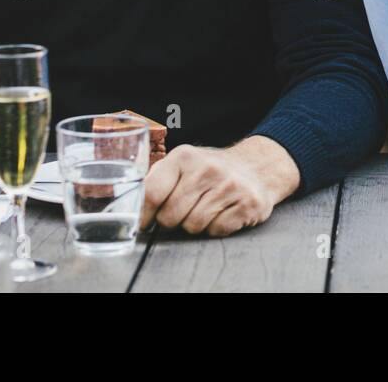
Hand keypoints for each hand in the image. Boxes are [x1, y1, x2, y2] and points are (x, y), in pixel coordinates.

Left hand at [139, 136, 300, 237]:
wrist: (257, 166)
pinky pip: (216, 231)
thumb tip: (130, 206)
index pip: (152, 193)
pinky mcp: (248, 203)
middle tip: (182, 212)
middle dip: (172, 221)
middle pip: (170, 216)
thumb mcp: (183, 163)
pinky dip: (216, 228)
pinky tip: (222, 212)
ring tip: (205, 209)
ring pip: (192, 226)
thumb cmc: (211, 170)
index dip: (143, 215)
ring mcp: (230, 185)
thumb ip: (157, 179)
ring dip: (194, 225)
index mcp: (185, 156)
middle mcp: (208, 168)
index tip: (144, 223)